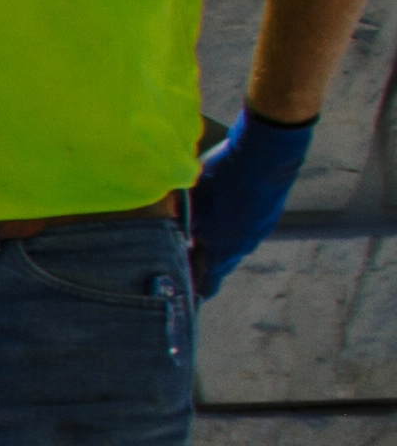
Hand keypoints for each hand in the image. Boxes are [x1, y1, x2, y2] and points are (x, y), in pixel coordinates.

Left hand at [191, 109, 316, 298]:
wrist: (268, 153)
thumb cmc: (222, 179)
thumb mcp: (190, 204)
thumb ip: (181, 225)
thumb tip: (175, 235)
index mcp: (223, 252)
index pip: (208, 285)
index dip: (194, 289)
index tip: (184, 292)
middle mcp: (244, 247)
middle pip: (219, 264)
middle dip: (202, 260)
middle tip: (184, 250)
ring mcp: (260, 230)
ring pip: (234, 243)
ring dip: (218, 238)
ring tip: (201, 224)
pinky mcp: (269, 213)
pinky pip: (246, 225)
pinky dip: (234, 222)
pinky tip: (224, 205)